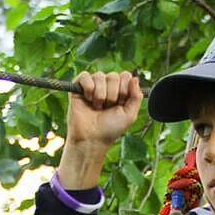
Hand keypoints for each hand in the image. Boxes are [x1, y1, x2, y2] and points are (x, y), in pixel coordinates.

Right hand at [58, 71, 141, 187]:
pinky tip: (88, 99)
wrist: (92, 139)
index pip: (125, 76)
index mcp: (119, 90)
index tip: (120, 104)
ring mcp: (92, 85)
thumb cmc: (110, 129)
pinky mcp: (78, 87)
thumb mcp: (130, 115)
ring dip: (100, 95)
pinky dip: (88, 88)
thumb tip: (135, 78)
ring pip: (100, 76)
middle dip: (112, 95)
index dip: (124, 90)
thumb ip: (136, 97)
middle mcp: (106, 86)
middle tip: (107, 108)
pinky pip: (85, 76)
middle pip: (114, 76)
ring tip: (97, 107)